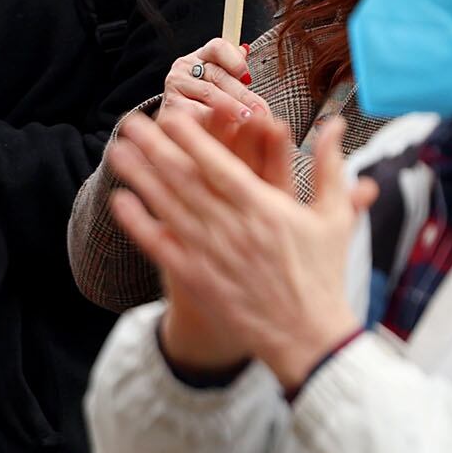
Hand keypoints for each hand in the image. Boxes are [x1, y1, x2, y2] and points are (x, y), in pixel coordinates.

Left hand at [111, 103, 366, 390]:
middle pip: (185, 180)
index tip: (170, 115)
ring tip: (117, 151)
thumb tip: (333, 123)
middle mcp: (233, 227)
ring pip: (167, 206)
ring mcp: (211, 253)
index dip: (193, 139)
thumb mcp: (334, 218)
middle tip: (129, 121)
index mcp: (266, 209)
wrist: (309, 337)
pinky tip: (120, 200)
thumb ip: (329, 167)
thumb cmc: (323, 274)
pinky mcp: (196, 277)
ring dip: (140, 176)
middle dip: (155, 147)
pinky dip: (138, 222)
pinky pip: (160, 245)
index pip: (221, 166)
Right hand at [160, 37, 260, 132]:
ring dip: (232, 108)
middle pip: (219, 74)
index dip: (235, 60)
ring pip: (209, 93)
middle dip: (243, 94)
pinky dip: (215, 121)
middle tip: (260, 111)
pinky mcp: (171, 104)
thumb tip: (245, 49)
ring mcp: (175, 84)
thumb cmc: (209, 102)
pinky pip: (197, 111)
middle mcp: (185, 66)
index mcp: (202, 56)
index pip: (218, 47)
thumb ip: (236, 71)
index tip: (248, 78)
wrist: (181, 125)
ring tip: (248, 120)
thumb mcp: (225, 84)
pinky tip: (228, 129)